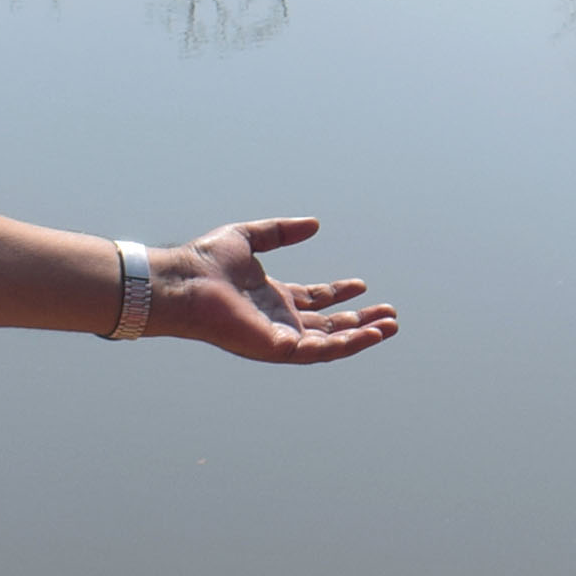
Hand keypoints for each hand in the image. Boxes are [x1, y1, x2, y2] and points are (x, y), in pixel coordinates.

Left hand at [152, 217, 398, 364]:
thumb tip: (314, 224)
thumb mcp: (250, 237)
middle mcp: (279, 321)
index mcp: (273, 298)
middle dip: (360, 321)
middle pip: (329, 325)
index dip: (339, 294)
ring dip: (362, 337)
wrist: (185, 283)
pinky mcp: (279, 348)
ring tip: (390, 327)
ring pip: (331, 343)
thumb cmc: (206, 262)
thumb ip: (280, 231)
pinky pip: (321, 351)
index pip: (314, 301)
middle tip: (389, 315)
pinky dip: (348, 345)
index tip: (361, 285)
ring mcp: (280, 337)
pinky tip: (370, 334)